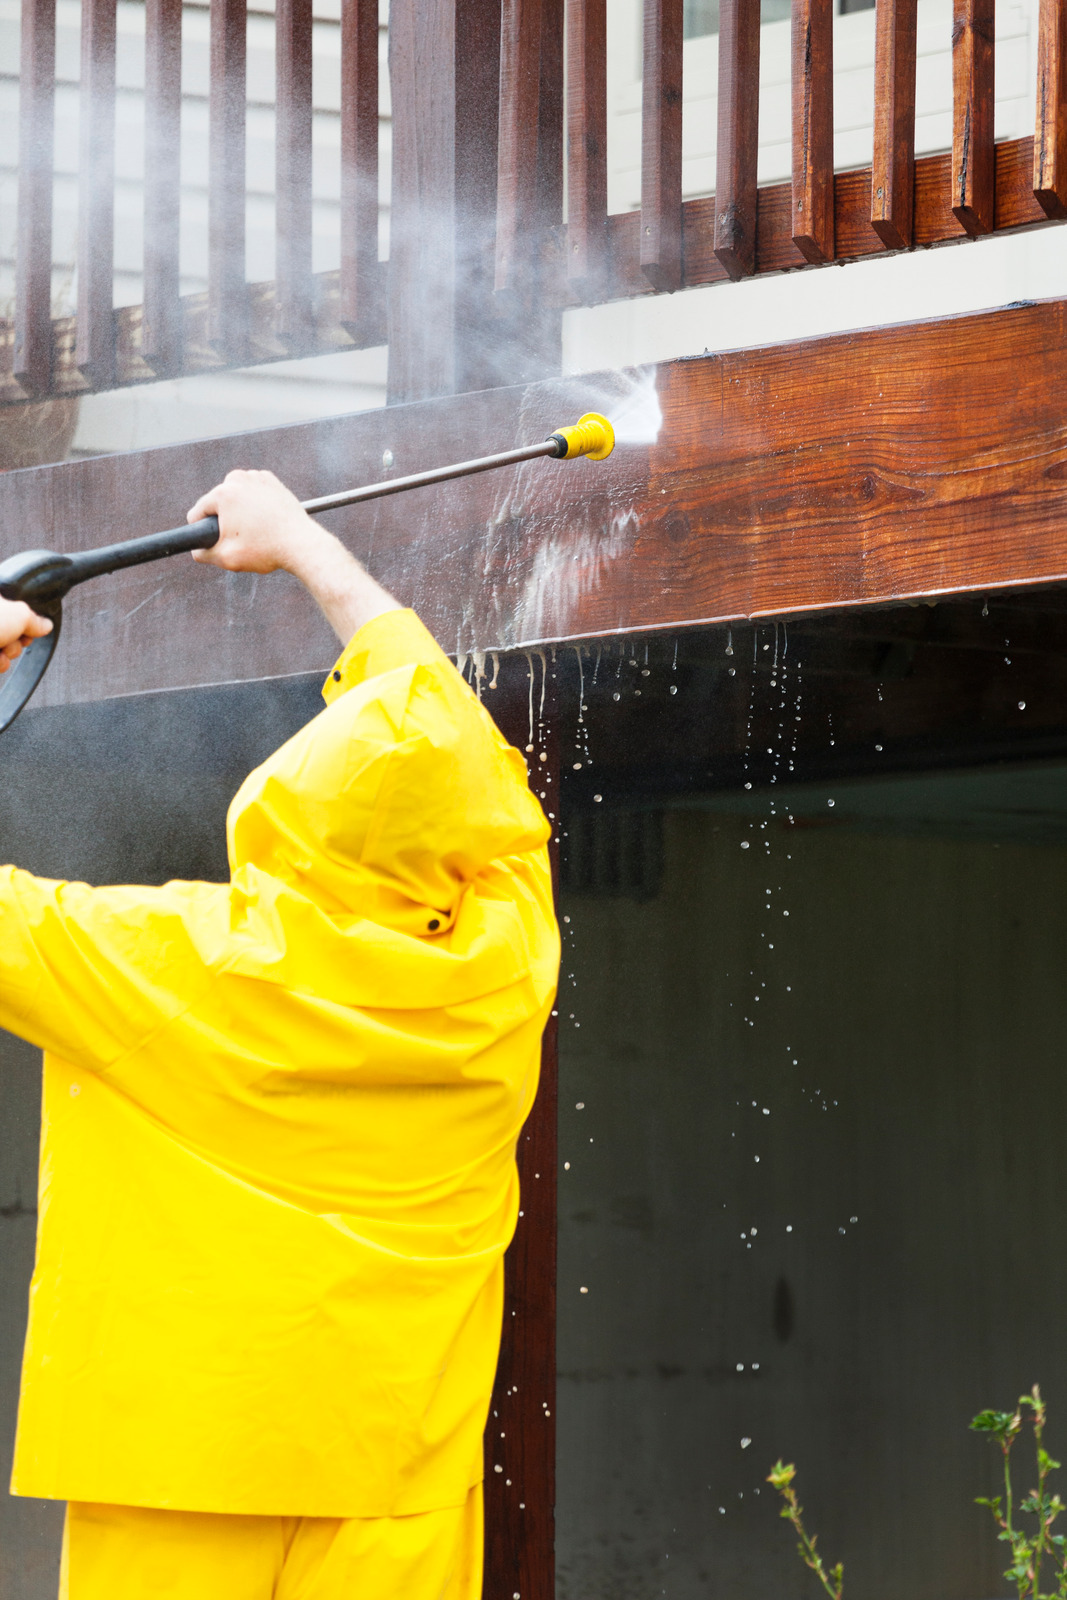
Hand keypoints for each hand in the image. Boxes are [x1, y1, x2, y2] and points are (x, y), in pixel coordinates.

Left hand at [0, 598, 51, 673]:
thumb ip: (36, 619)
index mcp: (0, 597)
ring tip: (1, 648)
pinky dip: (0, 662)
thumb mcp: (20, 615)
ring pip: (7, 646)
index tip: (29, 628)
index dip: (28, 621)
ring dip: (9, 653)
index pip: (20, 610)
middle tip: (13, 637)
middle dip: (18, 641)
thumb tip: (47, 624)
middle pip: (15, 630)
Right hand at [188, 469, 327, 576]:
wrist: (301, 543)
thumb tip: (196, 550)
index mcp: (223, 494)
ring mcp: (256, 477)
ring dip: (239, 511)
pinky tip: (264, 520)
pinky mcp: (271, 481)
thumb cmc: (265, 550)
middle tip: (241, 538)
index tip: (213, 541)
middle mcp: (238, 479)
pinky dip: (255, 504)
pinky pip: (253, 493)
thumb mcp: (226, 558)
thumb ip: (203, 554)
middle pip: (217, 503)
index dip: (201, 530)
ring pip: (235, 497)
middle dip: (223, 520)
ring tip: (254, 531)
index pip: (198, 512)